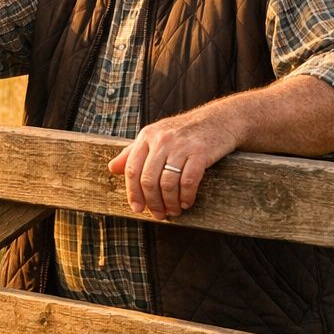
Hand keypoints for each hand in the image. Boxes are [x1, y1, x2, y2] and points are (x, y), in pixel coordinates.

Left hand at [107, 108, 242, 220]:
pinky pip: (188, 181)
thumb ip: (133, 152)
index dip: (133, 193)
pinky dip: (186, 196)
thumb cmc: (185, 132)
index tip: (137, 208)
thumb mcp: (156, 136)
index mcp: (147, 136)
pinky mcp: (200, 152)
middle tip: (158, 214)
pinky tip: (186, 202)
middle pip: (148, 179)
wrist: (220, 119)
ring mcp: (181, 145)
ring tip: (173, 211)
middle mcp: (161, 140)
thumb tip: (112, 168)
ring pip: (167, 183)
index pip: (132, 169)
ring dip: (169, 203)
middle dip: (152, 202)